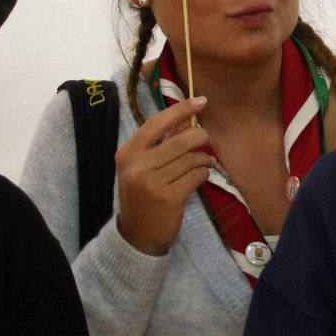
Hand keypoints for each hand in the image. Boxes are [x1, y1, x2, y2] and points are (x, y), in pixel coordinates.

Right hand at [114, 96, 210, 254]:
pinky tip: (203, 175)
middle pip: (180, 140)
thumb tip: (185, 117)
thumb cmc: (142, 196)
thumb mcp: (143, 167)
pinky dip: (204, 173)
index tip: (200, 100)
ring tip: (207, 161)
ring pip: (191, 158)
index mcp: (128, 153)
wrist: (137, 234)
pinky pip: (196, 176)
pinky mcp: (169, 198)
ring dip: (204, 158)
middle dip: (200, 135)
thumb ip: (162, 142)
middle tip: (207, 138)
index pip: (156, 123)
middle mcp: (137, 166)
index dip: (180, 109)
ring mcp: (152, 183)